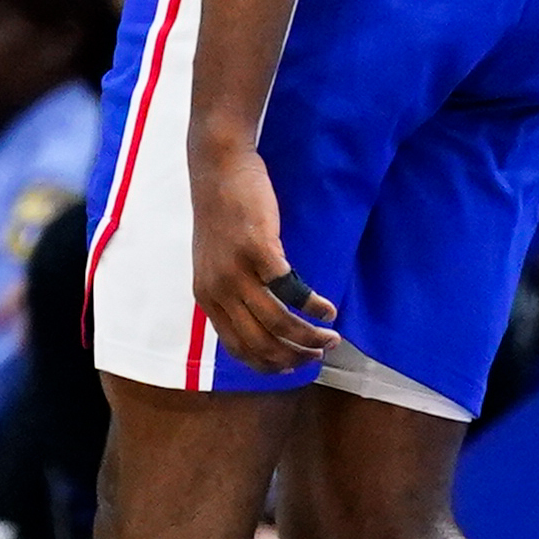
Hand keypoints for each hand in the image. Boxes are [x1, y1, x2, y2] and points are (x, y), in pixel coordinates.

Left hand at [189, 136, 339, 370]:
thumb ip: (230, 292)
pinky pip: (290, 290)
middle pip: (261, 342)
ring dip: (310, 337)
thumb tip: (258, 323)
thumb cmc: (222, 216)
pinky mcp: (258, 250)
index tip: (294, 368)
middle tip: (321, 353)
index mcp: (206, 297)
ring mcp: (236, 270)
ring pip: (279, 322)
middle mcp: (218, 289)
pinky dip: (313, 305)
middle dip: (296, 356)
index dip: (270, 364)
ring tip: (331, 336)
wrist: (218, 170)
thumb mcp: (215, 262)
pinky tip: (328, 309)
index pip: (238, 348)